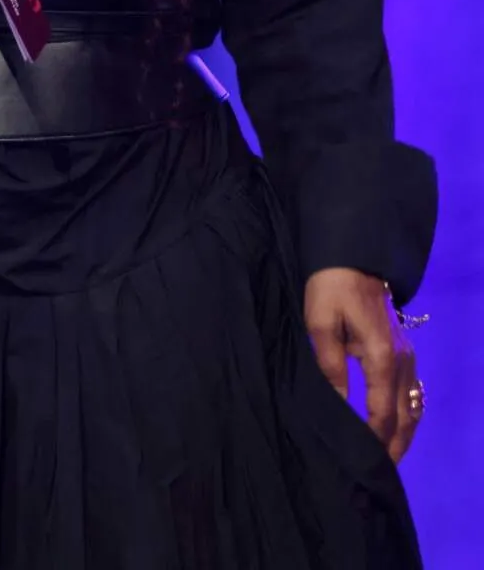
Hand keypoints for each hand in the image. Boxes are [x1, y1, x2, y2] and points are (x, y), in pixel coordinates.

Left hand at [305, 267, 419, 461]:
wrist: (354, 261)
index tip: (365, 461)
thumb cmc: (330, 290)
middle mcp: (401, 361)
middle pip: (406, 415)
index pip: (383, 410)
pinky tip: (395, 428)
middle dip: (395, 445)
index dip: (376, 438)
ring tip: (388, 458)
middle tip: (380, 473)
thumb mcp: (320, 325)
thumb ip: (330, 366)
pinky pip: (412, 393)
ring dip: (404, 434)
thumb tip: (339, 404)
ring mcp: (407, 358)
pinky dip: (407, 416)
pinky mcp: (404, 353)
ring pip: (414, 406)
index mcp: (380, 356)